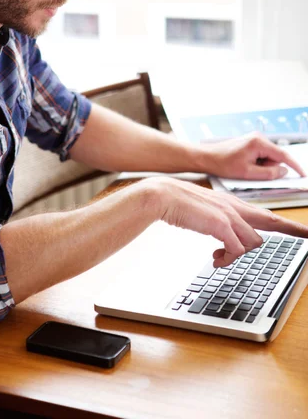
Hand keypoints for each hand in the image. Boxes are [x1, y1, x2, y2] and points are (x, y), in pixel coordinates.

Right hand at [151, 176, 307, 266]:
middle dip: (292, 229)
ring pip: (253, 242)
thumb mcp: (204, 213)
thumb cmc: (179, 204)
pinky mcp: (221, 224)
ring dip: (237, 255)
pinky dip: (226, 258)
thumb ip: (219, 224)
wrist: (163, 195)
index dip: (287, 223)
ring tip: (218, 258)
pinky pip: (236, 250)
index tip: (305, 229)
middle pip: (270, 222)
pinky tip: (214, 260)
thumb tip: (226, 242)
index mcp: (232, 203)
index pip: (266, 213)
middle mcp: (235, 207)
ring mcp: (229, 215)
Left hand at [202, 133, 305, 179]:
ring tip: (246, 168)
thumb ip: (269, 173)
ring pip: (269, 157)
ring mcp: (254, 139)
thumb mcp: (248, 173)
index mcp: (259, 142)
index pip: (283, 155)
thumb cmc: (223, 164)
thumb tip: (284, 171)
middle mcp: (258, 137)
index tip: (302, 175)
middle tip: (253, 173)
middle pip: (276, 157)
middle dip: (269, 167)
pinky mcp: (251, 142)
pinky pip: (262, 155)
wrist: (207, 157)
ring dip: (262, 166)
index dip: (294, 166)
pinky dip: (258, 162)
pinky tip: (245, 165)